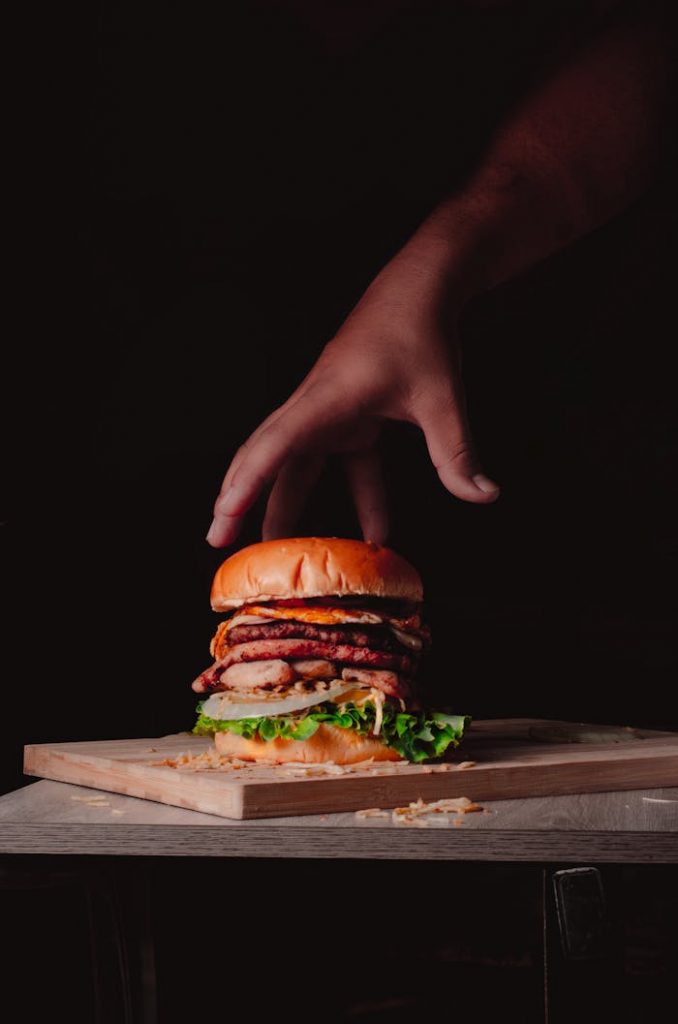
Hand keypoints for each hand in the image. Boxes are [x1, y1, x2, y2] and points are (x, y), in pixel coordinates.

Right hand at [206, 253, 499, 547]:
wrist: (421, 288)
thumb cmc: (421, 332)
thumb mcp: (442, 397)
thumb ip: (457, 452)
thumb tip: (484, 496)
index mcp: (327, 397)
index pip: (275, 445)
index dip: (247, 483)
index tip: (224, 515)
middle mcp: (316, 405)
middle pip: (265, 456)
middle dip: (240, 499)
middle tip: (218, 540)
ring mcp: (328, 411)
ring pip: (294, 464)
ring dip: (285, 504)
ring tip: (273, 550)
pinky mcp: (348, 416)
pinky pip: (340, 464)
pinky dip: (355, 498)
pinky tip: (376, 532)